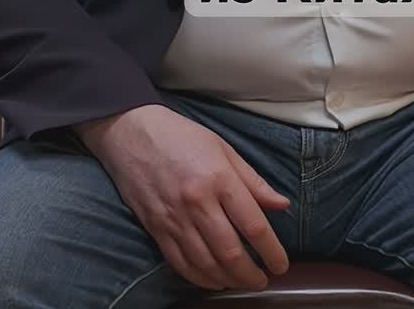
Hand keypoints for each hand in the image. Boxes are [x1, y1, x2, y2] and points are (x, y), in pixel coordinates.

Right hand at [75, 104, 289, 290]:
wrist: (131, 132)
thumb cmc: (181, 136)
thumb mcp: (223, 148)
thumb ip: (253, 181)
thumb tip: (282, 204)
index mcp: (218, 178)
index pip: (252, 224)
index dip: (271, 251)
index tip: (281, 265)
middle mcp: (197, 202)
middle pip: (230, 252)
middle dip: (251, 274)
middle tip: (262, 281)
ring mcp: (174, 218)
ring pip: (205, 263)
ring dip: (228, 280)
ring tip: (241, 282)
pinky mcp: (155, 228)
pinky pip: (180, 263)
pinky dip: (199, 278)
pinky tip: (213, 280)